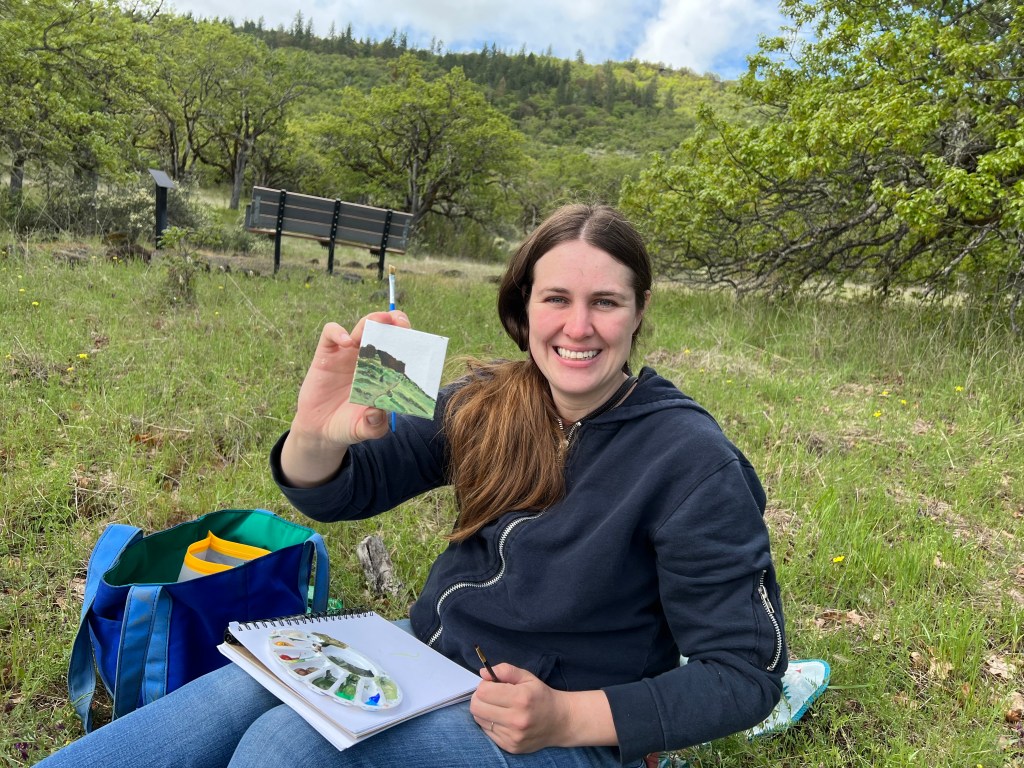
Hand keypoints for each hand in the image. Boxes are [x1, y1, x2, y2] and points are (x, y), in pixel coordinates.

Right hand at [280, 311, 409, 486]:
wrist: (320, 430)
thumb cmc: (348, 426)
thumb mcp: (364, 429)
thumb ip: (374, 425)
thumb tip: (378, 412)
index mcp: (383, 372)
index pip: (399, 349)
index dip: (408, 340)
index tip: (416, 339)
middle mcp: (368, 359)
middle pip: (384, 331)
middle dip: (394, 322)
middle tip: (400, 321)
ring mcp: (347, 354)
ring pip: (361, 327)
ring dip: (371, 321)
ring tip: (377, 322)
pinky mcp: (326, 355)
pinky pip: (331, 333)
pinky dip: (338, 332)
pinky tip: (346, 342)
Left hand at [469, 664, 616, 752]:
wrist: (560, 721)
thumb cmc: (542, 697)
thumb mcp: (527, 677)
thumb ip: (505, 670)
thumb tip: (483, 673)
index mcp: (520, 698)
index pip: (483, 691)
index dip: (484, 685)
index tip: (491, 684)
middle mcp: (516, 719)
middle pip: (476, 707)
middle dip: (479, 698)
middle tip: (491, 695)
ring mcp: (513, 736)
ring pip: (479, 720)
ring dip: (484, 711)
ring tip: (498, 707)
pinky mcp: (510, 746)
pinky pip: (487, 732)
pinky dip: (491, 723)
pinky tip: (503, 719)